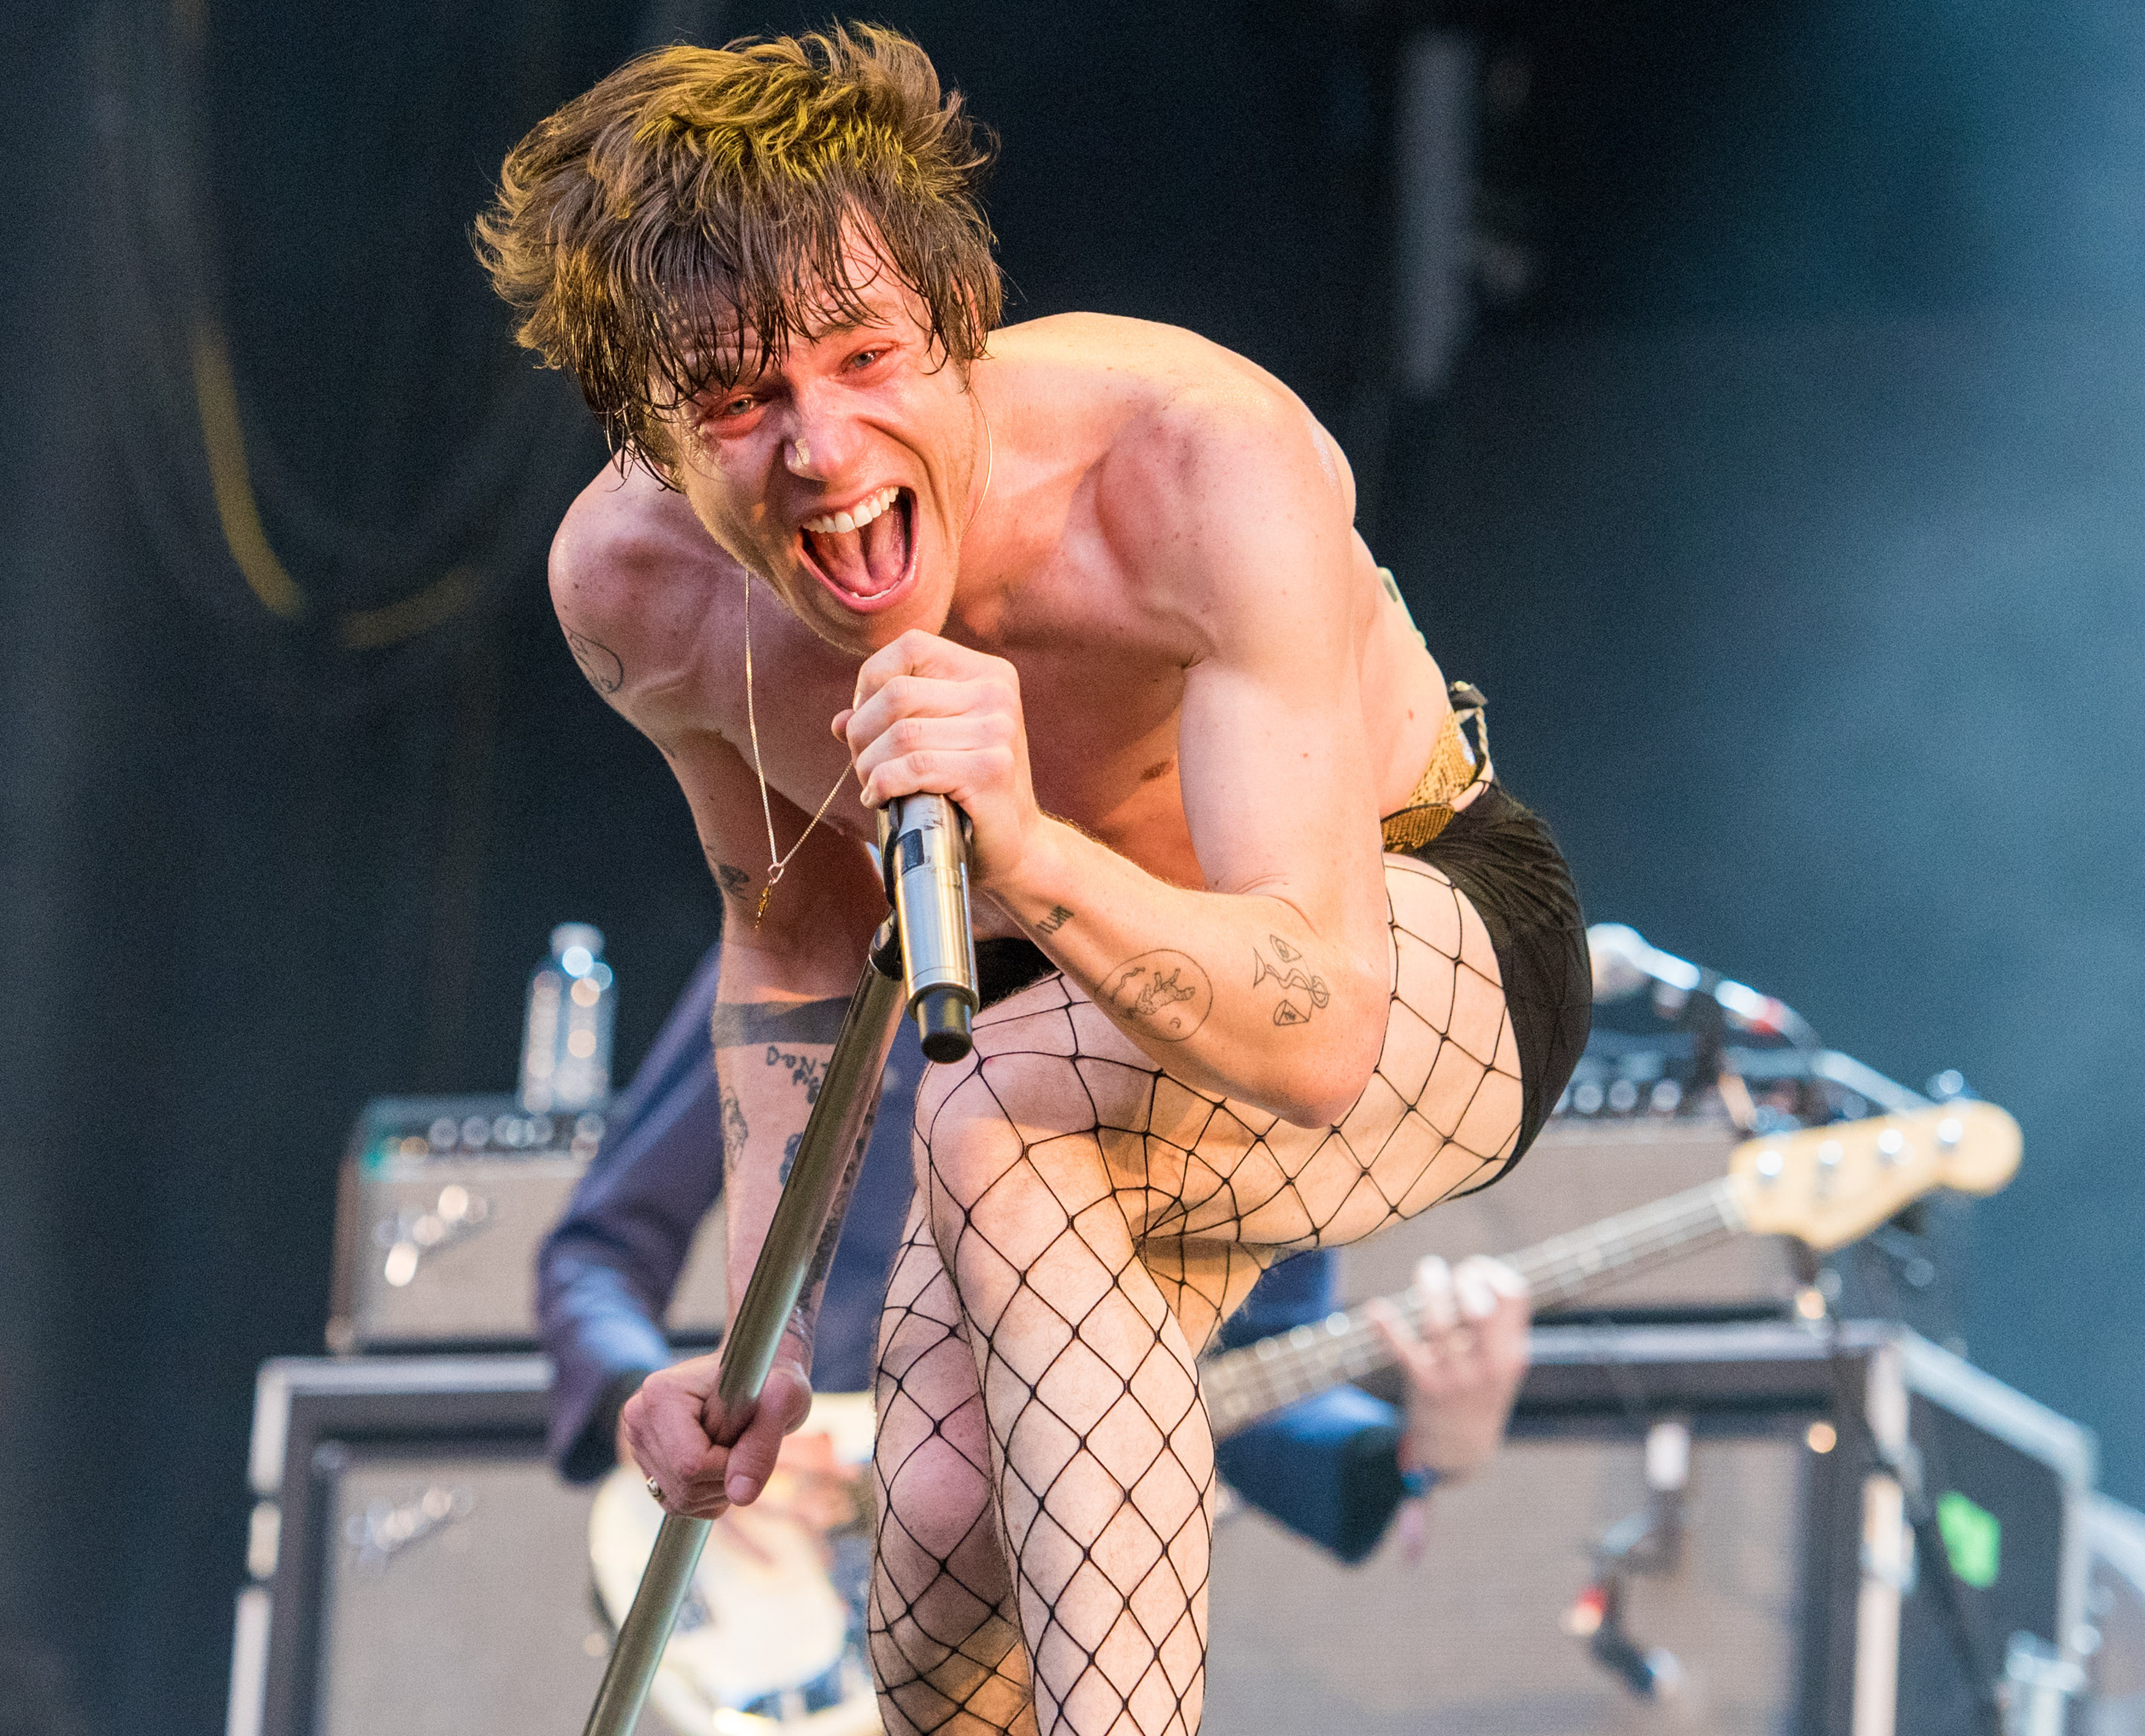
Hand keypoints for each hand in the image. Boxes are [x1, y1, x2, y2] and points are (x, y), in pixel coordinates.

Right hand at [620, 1351, 812, 1517]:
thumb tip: (740, 1495)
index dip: (729, 1466)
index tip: (749, 1437)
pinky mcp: (647, 1461)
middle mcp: (640, 1417)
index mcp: (661, 1394)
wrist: (756, 1373)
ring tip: (734, 1449)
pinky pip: (676, 1503)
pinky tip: (720, 1464)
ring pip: (679, 1500)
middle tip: (744, 1441)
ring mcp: (639, 1441)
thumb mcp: (783, 1400)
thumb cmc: (772, 1379)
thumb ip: (762, 1446)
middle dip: (726, 1478)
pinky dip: (707, 1495)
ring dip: (719, 1488)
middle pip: (683, 1487)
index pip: (690, 1464)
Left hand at [832, 630, 1041, 890]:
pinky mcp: (990, 770)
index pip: (911, 646)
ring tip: (872, 785)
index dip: (871, 679)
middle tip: (864, 765)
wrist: (1016, 845)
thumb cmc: (966, 791)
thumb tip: (841, 721)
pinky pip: (913, 767)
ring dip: (869, 765)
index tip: (869, 721)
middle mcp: (997, 694)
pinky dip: (883, 785)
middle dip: (862, 732)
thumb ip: (889, 721)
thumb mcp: (932, 743)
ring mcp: (998, 730)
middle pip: (897, 692)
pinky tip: (880, 799)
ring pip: (901, 733)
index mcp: (987, 673)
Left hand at [1366, 1254, 1529, 1484]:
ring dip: (1430, 1289)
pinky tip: (1376, 1309)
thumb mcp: (1502, 1362)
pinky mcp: (1425, 1386)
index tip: (1475, 1268)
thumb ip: (1498, 1324)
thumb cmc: (1479, 1390)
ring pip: (1439, 1323)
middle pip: (1480, 1308)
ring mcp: (1457, 1377)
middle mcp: (1489, 1364)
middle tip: (1450, 1272)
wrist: (1462, 1448)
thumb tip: (1481, 1270)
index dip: (1493, 1273)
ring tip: (1427, 1269)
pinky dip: (1387, 1328)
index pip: (1513, 1297)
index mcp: (1511, 1352)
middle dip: (1465, 1279)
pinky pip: (1404, 1351)